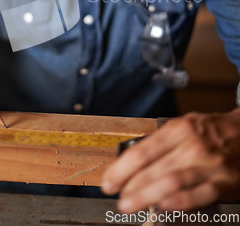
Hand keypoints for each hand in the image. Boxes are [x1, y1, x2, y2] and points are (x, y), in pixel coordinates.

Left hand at [102, 110, 239, 211]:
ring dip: (146, 195)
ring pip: (171, 181)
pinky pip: (198, 195)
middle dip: (130, 185)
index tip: (109, 181)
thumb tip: (132, 163)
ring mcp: (208, 165)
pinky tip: (164, 206)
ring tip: (129, 204)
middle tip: (116, 198)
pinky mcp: (223, 183)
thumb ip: (161, 143)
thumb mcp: (184, 126)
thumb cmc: (211, 131)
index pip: (142, 151)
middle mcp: (192, 145)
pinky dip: (180, 202)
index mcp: (178, 129)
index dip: (121, 168)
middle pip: (153, 168)